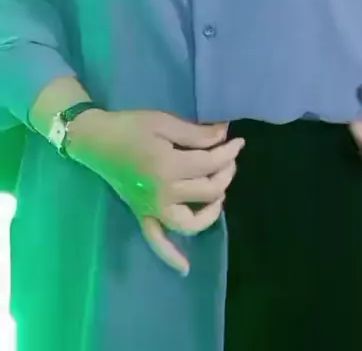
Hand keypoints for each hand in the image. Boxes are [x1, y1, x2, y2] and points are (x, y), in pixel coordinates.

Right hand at [69, 109, 243, 274]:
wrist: (96, 140)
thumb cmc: (130, 126)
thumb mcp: (164, 122)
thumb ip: (196, 134)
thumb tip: (224, 136)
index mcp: (168, 166)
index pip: (209, 163)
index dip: (228, 152)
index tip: (237, 141)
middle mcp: (163, 193)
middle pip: (207, 190)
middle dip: (225, 172)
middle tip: (228, 158)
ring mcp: (152, 208)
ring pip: (190, 222)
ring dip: (210, 212)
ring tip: (218, 195)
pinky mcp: (141, 214)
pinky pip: (156, 241)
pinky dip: (170, 256)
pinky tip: (185, 268)